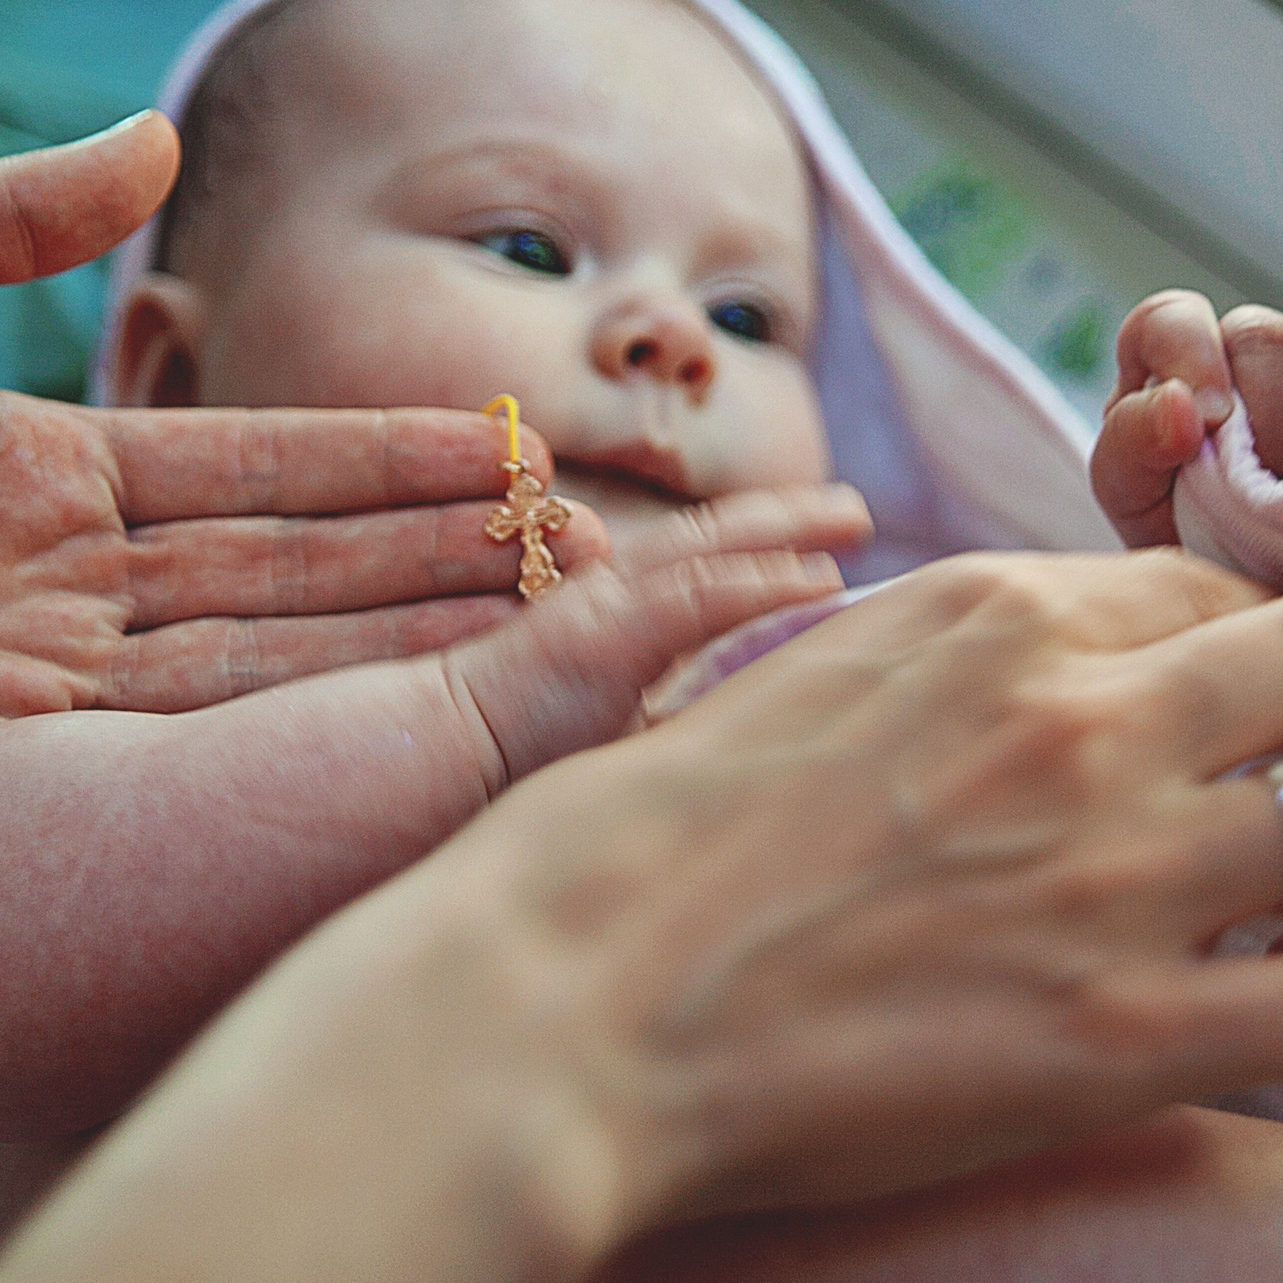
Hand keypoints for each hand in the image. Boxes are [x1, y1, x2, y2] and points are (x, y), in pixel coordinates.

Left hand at [0, 113, 561, 825]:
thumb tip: (157, 139)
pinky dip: (284, 729)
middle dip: (439, 562)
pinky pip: (162, 742)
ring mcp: (33, 677)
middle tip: (581, 549)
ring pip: (260, 662)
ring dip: (400, 646)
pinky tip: (395, 715)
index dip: (387, 458)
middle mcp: (68, 582)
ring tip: (538, 627)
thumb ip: (2, 217)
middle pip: (294, 569)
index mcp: (47, 470)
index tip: (507, 450)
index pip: (262, 464)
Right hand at [443, 483, 873, 789]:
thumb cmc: (506, 770)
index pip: (701, 574)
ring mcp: (604, 607)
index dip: (761, 557)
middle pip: (715, 542)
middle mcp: (610, 598)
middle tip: (857, 512)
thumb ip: (671, 725)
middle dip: (790, 519)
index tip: (826, 563)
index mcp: (613, 621)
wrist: (425, 769)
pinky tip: (819, 578)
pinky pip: (699, 598)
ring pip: (714, 550)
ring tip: (854, 516)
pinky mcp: (602, 632)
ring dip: (790, 527)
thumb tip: (751, 741)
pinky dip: (764, 582)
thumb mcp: (611, 739)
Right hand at [447, 547, 1282, 1223]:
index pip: (1229, 591)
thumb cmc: (655, 841)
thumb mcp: (817, 671)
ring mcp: (1115, 873)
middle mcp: (1082, 715)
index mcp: (996, 611)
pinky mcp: (1120, 1035)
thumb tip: (1068, 678)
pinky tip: (1265, 1008)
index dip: (1269, 653)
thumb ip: (966, 661)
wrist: (570, 1000)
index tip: (1263, 710)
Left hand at [1092, 290, 1282, 546]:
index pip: (1174, 318)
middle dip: (1262, 421)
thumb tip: (1181, 403)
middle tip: (1255, 493)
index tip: (1209, 422)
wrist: (1241, 578)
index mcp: (1167, 358)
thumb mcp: (1131, 492)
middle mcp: (1239, 352)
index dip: (1192, 356)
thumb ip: (1134, 439)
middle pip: (1264, 338)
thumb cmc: (1175, 527)